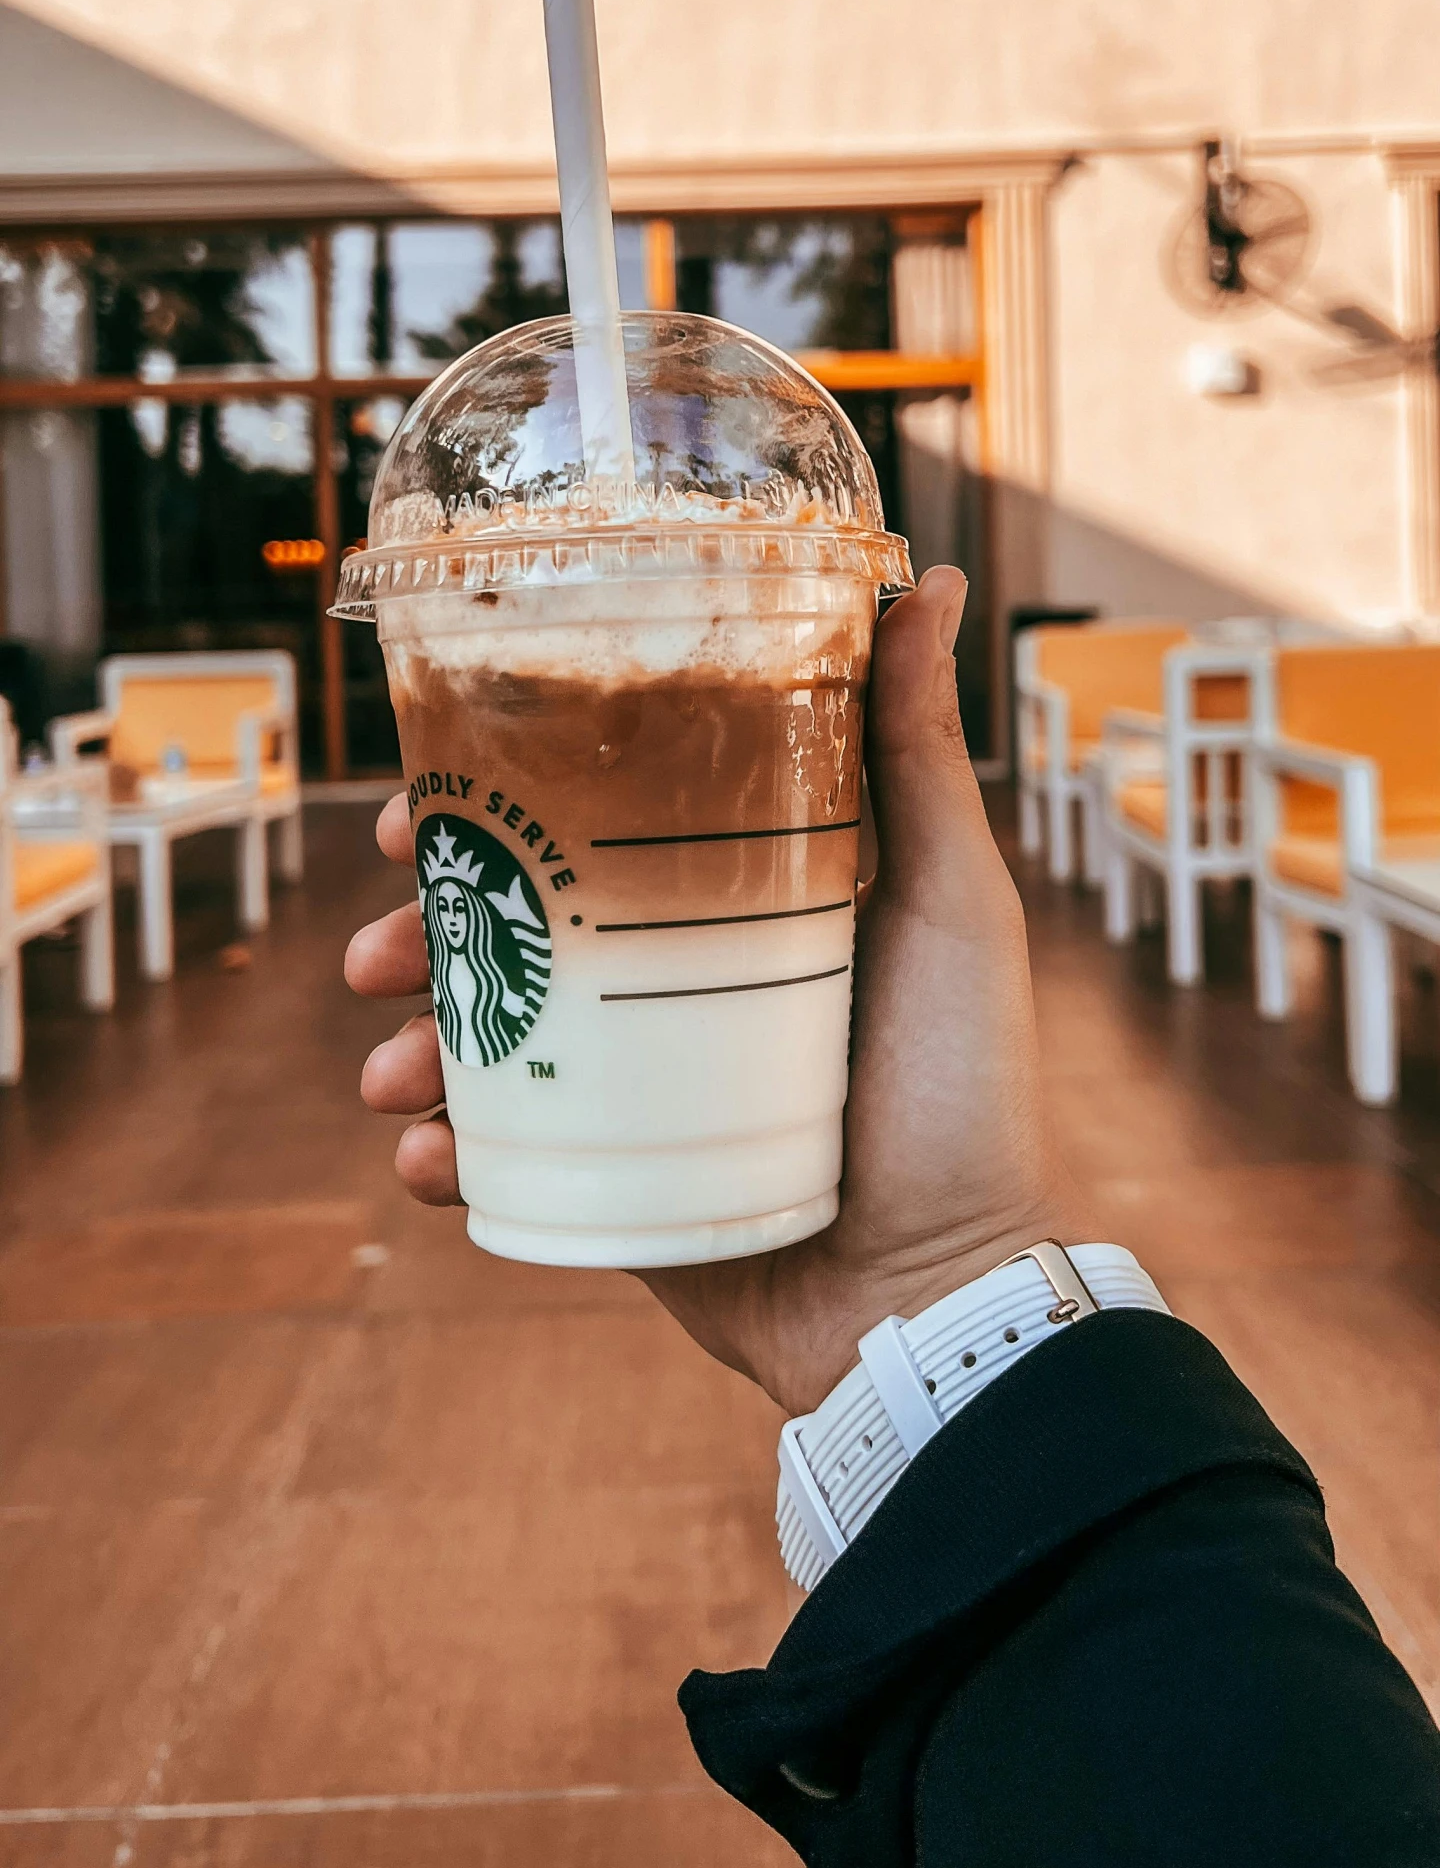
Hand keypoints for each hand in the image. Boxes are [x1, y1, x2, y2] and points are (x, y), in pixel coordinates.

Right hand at [349, 567, 1087, 1417]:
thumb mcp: (948, 896)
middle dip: (432, 927)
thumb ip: (921, 750)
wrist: (941, 1294)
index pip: (598, 828)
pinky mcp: (622, 1186)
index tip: (431, 789)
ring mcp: (646, 1089)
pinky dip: (448, 1157)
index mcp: (741, 904)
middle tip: (385, 932)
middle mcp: (682, 985)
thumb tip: (935, 574)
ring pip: (495, 1043)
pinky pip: (508, 1165)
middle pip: (522, 930)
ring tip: (386, 1068)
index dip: (506, 803)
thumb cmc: (964, 1085)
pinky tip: (425, 1156)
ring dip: (416, 1042)